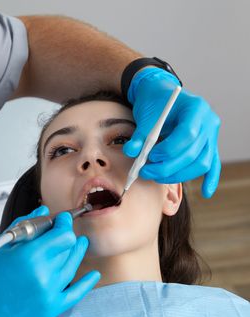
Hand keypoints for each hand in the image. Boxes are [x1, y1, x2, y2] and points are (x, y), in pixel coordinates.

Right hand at [0, 206, 99, 316]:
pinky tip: (93, 275)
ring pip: (73, 265)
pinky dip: (86, 284)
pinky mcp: (50, 308)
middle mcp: (43, 274)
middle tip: (65, 231)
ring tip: (79, 244)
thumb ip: (27, 225)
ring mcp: (49, 293)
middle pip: (69, 248)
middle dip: (68, 236)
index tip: (64, 219)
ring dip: (77, 252)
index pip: (63, 234)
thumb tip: (44, 211)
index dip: (65, 224)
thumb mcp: (4, 245)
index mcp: (30, 256)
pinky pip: (76, 294)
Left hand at [123, 67, 220, 197]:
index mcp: (196, 108)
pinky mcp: (209, 147)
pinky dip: (210, 180)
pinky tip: (206, 193)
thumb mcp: (146, 114)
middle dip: (168, 167)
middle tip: (146, 171)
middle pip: (194, 153)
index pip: (188, 134)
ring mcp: (212, 136)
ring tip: (156, 175)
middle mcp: (209, 122)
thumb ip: (140, 134)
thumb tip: (131, 152)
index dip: (168, 150)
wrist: (162, 96)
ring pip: (201, 163)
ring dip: (178, 175)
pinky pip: (213, 165)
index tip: (150, 156)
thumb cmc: (155, 103)